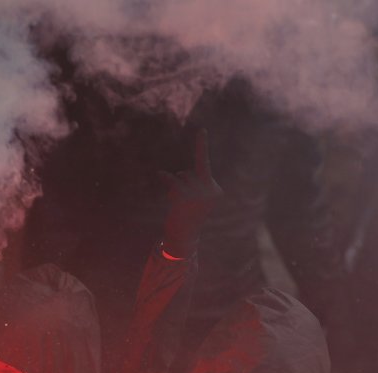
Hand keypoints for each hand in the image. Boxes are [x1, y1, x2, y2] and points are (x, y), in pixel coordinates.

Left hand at [159, 129, 223, 258]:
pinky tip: (161, 175)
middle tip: (185, 202)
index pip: (204, 165)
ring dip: (175, 187)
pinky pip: (172, 181)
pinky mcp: (185, 198)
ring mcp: (198, 195)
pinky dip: (166, 179)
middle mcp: (210, 192)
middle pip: (189, 172)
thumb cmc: (189, 215)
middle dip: (183, 181)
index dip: (201, 145)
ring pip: (181, 177)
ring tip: (179, 204)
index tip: (201, 129)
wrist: (184, 237)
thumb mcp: (195, 198)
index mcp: (217, 191)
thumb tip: (167, 176)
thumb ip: (189, 183)